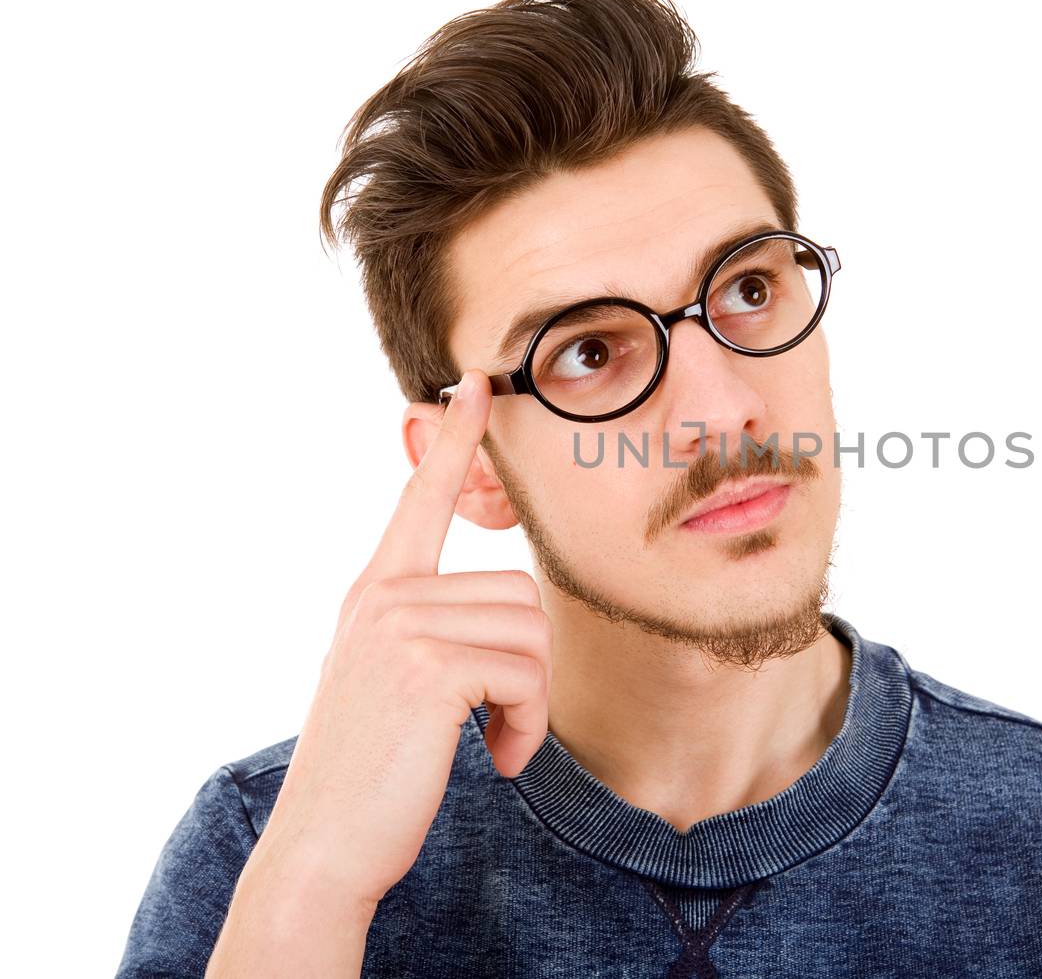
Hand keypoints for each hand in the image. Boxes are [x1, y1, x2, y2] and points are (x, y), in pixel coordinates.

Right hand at [254, 368, 550, 908]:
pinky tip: (493, 758)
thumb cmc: (371, 772)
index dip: (454, 442)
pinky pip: (526, 674)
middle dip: (527, 668)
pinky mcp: (426, 665)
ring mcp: (399, 626)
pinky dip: (526, 727)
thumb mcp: (390, 681)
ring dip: (528, 702)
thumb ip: (428, 629)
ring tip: (489, 741)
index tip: (478, 384)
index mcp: (376, 593)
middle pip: (520, 591)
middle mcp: (383, 596)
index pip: (421, 500)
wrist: (322, 847)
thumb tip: (501, 611)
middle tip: (496, 722)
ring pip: (530, 632)